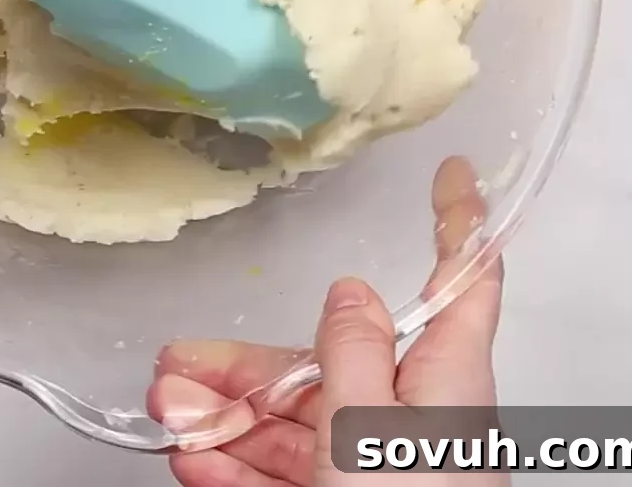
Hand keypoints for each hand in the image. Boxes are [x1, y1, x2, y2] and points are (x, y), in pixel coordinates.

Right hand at [150, 158, 506, 485]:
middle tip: (177, 362)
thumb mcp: (374, 430)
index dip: (462, 222)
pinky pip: (284, 471)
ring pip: (292, 421)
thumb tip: (351, 291)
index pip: (467, 281)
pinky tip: (193, 458)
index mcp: (444, 380)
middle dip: (247, 362)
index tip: (455, 173)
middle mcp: (411, 416)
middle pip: (329, 363)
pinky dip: (235, 463)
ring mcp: (373, 466)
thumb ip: (354, 354)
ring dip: (223, 415)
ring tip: (164, 409)